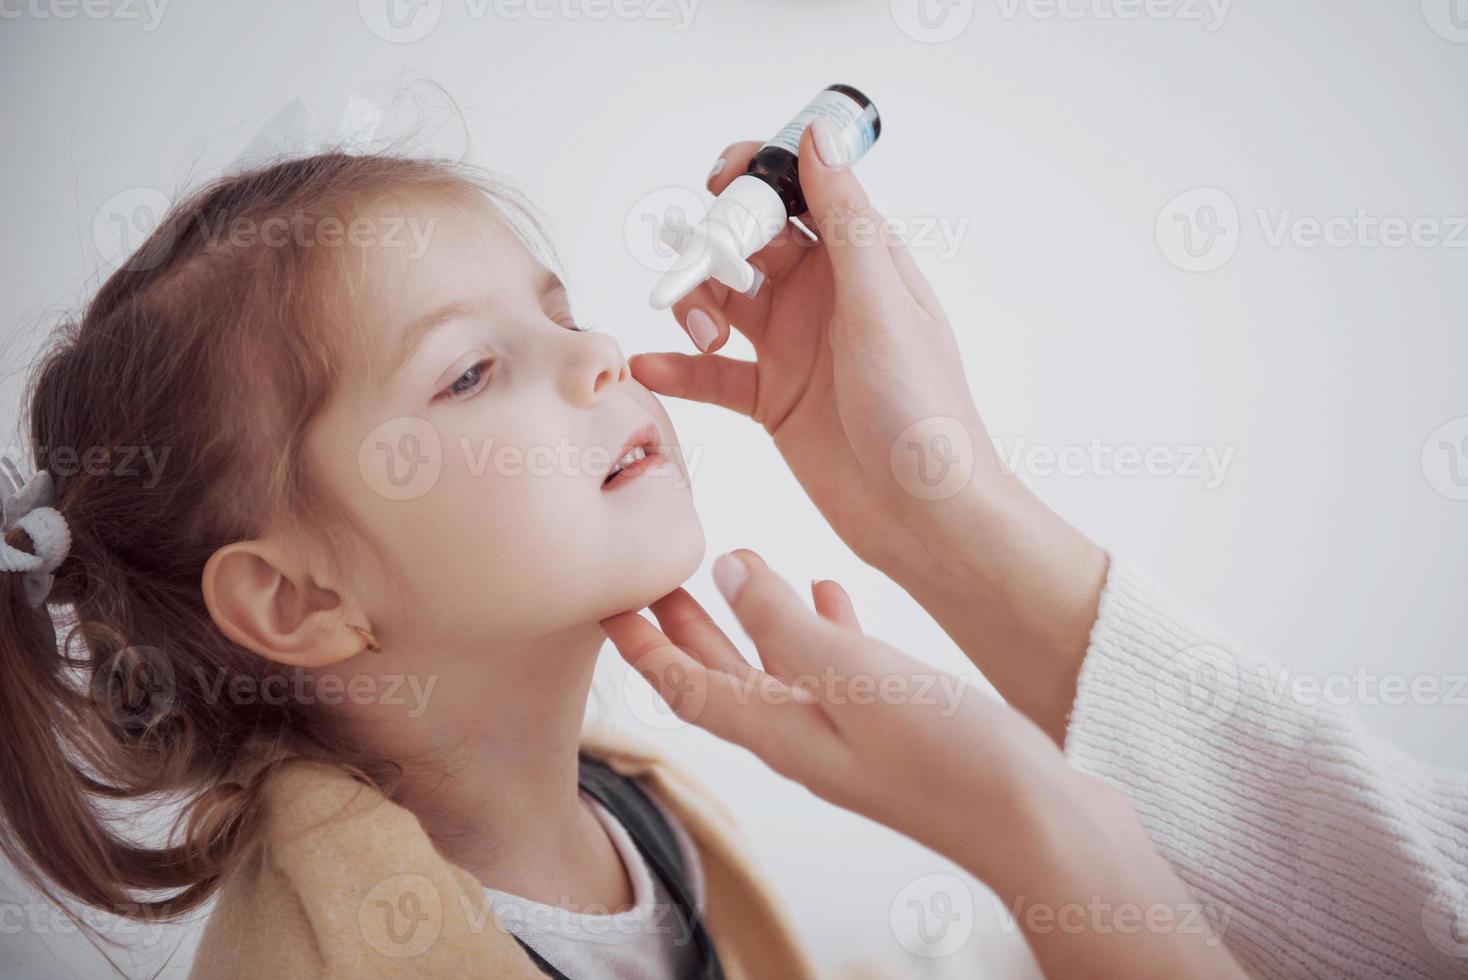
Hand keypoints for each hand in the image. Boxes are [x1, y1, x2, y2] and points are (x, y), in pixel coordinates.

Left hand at [602, 549, 1075, 876]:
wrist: (1039, 824)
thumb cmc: (950, 758)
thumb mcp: (855, 677)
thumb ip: (783, 624)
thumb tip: (726, 571)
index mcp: (779, 732)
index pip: (684, 685)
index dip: (640, 644)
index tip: (607, 596)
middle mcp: (803, 737)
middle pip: (722, 676)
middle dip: (683, 625)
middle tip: (656, 573)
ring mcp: (849, 733)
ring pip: (779, 667)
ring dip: (752, 618)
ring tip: (737, 564)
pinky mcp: (891, 725)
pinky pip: (837, 669)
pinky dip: (822, 627)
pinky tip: (829, 591)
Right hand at [632, 126, 995, 573]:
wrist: (923, 514)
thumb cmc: (923, 409)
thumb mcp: (881, 303)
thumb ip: (845, 221)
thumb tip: (819, 135)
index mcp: (860, 261)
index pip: (800, 191)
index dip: (756, 177)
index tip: (719, 185)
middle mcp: (822, 296)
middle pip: (749, 242)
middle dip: (715, 243)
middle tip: (700, 264)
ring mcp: (793, 347)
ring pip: (723, 301)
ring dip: (697, 304)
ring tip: (702, 332)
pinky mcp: (771, 399)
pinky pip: (712, 374)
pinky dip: (680, 368)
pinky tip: (653, 370)